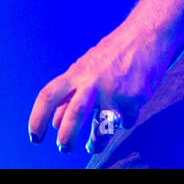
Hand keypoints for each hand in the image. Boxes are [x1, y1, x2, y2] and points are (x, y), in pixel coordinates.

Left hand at [29, 21, 177, 154]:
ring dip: (96, 143)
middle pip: (74, 115)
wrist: (148, 34)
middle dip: (66, 138)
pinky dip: (123, 122)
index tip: (36, 138)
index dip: (37, 119)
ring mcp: (115, 90)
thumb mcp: (86, 68)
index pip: (49, 96)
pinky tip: (125, 114)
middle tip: (63, 148)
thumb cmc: (113, 54)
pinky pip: (125, 122)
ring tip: (92, 146)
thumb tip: (54, 123)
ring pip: (102, 129)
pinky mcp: (134, 98)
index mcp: (77, 73)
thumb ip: (70, 94)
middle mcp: (93, 81)